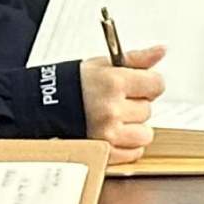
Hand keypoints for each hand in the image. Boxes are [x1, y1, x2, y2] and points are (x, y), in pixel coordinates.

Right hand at [81, 45, 166, 162]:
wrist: (41, 106)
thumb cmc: (72, 84)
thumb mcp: (103, 64)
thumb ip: (137, 59)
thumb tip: (161, 51)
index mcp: (114, 82)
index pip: (157, 84)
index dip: (149, 84)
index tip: (138, 85)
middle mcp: (112, 109)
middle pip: (148, 109)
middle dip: (135, 105)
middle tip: (115, 101)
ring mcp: (108, 133)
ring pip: (144, 134)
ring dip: (134, 128)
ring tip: (115, 119)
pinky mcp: (103, 152)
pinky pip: (133, 153)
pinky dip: (127, 146)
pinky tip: (113, 134)